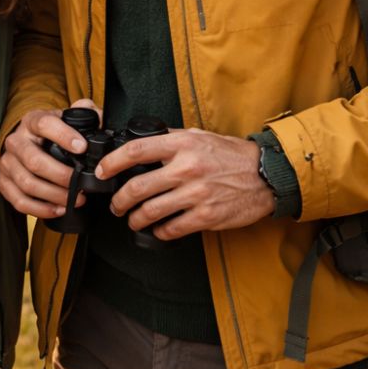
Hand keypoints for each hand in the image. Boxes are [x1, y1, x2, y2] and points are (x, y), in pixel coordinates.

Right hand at [0, 99, 102, 219]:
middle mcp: (15, 140)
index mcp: (31, 121)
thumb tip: (91, 112)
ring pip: (27, 183)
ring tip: (76, 199)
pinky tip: (59, 208)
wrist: (29, 143)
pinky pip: (19, 201)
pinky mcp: (4, 182)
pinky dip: (41, 209)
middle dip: (61, 175)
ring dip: (54, 195)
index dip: (63, 136)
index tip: (82, 147)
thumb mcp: (67, 118)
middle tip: (82, 183)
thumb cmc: (53, 133)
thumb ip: (83, 113)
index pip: (44, 124)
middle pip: (34, 160)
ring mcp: (7, 162)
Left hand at [99, 129, 273, 238]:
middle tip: (116, 205)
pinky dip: (160, 232)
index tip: (103, 170)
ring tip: (133, 220)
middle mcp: (186, 168)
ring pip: (151, 211)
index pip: (136, 150)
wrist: (264, 174)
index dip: (113, 162)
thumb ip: (171, 140)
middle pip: (138, 187)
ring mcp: (196, 194)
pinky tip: (158, 230)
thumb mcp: (199, 136)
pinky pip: (172, 229)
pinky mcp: (206, 216)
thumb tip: (142, 144)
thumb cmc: (230, 155)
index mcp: (182, 145)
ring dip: (135, 219)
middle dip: (120, 200)